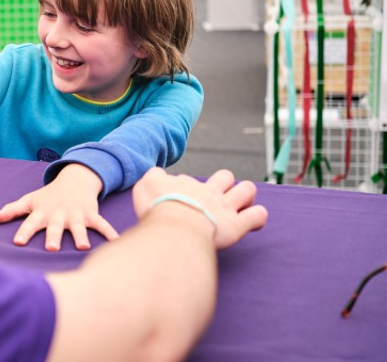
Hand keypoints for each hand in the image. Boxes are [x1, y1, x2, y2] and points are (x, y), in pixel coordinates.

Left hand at [0, 163, 118, 250]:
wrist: (75, 179)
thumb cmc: (49, 196)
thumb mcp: (30, 200)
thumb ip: (12, 210)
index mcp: (42, 212)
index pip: (30, 222)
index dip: (24, 232)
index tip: (18, 242)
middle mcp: (59, 214)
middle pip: (55, 227)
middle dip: (53, 236)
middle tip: (51, 248)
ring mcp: (76, 214)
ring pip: (79, 227)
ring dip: (81, 236)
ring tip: (83, 247)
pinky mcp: (91, 214)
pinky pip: (101, 224)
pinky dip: (110, 232)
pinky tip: (117, 242)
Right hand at [132, 168, 267, 249]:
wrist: (175, 227)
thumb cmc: (158, 209)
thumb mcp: (145, 186)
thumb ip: (153, 177)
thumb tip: (159, 175)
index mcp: (186, 184)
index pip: (187, 180)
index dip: (183, 189)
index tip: (177, 201)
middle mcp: (208, 192)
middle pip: (224, 177)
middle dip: (224, 183)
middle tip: (216, 198)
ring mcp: (225, 207)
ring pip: (246, 190)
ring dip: (245, 195)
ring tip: (240, 205)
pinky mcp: (237, 225)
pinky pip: (257, 216)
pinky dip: (257, 217)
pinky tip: (253, 222)